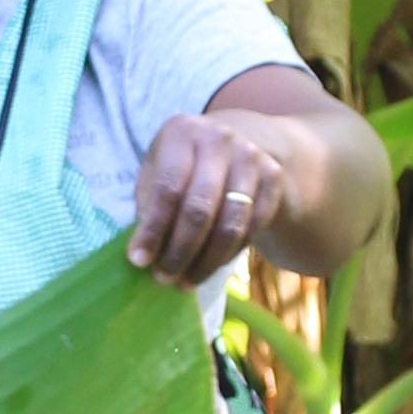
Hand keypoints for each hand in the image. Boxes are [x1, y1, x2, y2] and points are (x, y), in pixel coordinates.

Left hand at [130, 107, 296, 286]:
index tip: (139, 261)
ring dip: (206, 260)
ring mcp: (251, 156)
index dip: (153, 229)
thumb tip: (143, 254)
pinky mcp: (273, 176)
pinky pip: (253, 227)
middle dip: (179, 250)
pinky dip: (230, 253)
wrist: (235, 146)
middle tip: (164, 278)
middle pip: (200, 208)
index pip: (167, 188)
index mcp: (182, 132)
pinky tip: (211, 266)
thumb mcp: (158, 172)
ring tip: (185, 281)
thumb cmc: (185, 166)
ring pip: (230, 223)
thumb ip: (149, 206)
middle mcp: (219, 138)